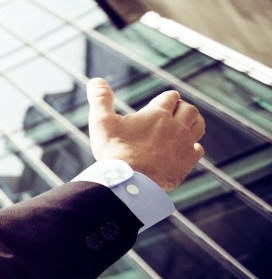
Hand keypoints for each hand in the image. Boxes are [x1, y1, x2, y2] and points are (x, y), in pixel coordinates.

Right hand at [86, 78, 204, 190]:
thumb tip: (95, 80)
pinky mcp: (187, 162)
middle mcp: (177, 126)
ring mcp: (184, 144)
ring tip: (184, 125)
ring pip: (198, 126)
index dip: (166, 98)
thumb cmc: (114, 151)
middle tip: (174, 112)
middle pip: (189, 109)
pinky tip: (186, 149)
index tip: (161, 102)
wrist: (129, 182)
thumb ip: (101, 99)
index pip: (171, 97)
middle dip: (181, 108)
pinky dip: (194, 146)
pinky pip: (198, 149)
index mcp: (158, 113)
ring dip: (193, 122)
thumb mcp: (102, 122)